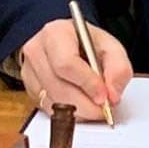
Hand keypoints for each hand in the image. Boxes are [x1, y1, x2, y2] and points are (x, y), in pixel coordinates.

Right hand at [17, 18, 131, 120]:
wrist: (67, 44)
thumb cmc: (86, 44)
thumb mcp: (110, 47)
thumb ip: (119, 68)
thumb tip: (112, 95)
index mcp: (56, 33)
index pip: (66, 64)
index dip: (87, 84)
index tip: (103, 96)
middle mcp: (37, 50)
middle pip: (58, 87)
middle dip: (85, 104)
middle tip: (103, 109)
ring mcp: (29, 71)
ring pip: (53, 102)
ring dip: (78, 111)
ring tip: (94, 106)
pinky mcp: (29, 89)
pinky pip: (48, 109)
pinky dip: (68, 114)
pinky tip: (80, 105)